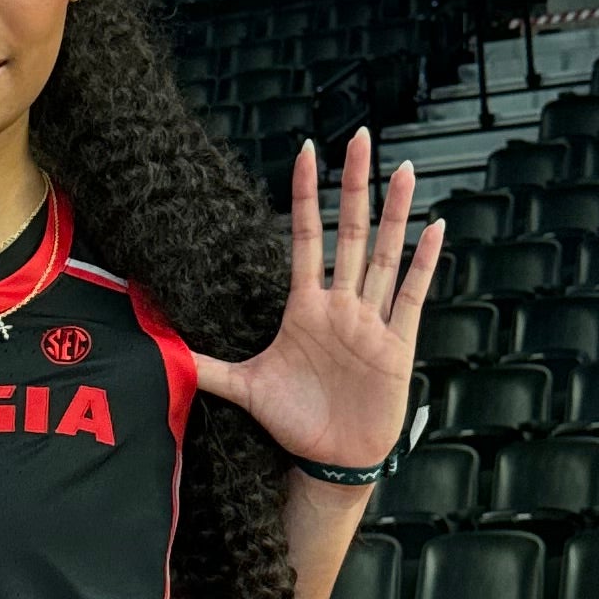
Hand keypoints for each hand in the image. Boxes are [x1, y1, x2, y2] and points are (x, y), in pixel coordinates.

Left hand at [191, 131, 440, 471]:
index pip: (306, 237)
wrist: (332, 460)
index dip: (306, 195)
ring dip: (395, 213)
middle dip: (355, 185)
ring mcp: (371, 321)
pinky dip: (424, 263)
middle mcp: (341, 305)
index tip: (307, 150)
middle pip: (350, 232)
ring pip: (384, 254)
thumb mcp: (245, 389)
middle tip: (362, 137)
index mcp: (304, 308)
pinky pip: (411, 296)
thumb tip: (163, 351)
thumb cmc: (295, 421)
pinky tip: (436, 228)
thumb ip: (207, 366)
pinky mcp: (396, 344)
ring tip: (403, 170)